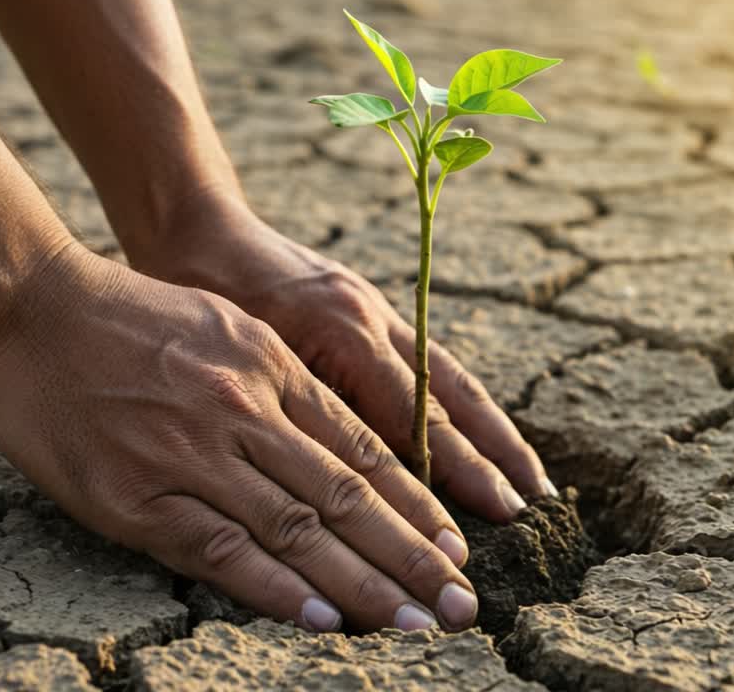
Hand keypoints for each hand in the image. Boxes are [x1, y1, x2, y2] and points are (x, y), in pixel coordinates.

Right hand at [0, 243, 477, 632]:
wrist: (30, 309)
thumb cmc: (130, 316)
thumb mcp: (228, 327)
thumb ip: (285, 382)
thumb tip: (345, 443)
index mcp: (272, 365)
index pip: (363, 449)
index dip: (415, 505)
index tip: (454, 547)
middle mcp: (245, 409)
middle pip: (348, 496)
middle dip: (413, 556)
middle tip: (461, 605)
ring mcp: (192, 454)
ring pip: (299, 529)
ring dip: (365, 583)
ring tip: (416, 623)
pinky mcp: (137, 497)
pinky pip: (223, 551)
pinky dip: (279, 589)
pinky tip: (327, 619)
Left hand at [125, 191, 555, 522]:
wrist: (200, 225)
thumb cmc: (201, 292)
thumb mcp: (244, 354)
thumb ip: (303, 406)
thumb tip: (363, 479)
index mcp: (343, 331)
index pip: (416, 414)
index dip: (459, 466)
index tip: (498, 509)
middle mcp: (373, 320)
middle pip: (451, 396)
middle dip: (495, 452)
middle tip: (533, 501)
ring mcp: (379, 311)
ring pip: (451, 377)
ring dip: (493, 429)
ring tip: (530, 475)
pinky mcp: (373, 309)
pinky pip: (429, 362)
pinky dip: (461, 404)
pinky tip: (482, 436)